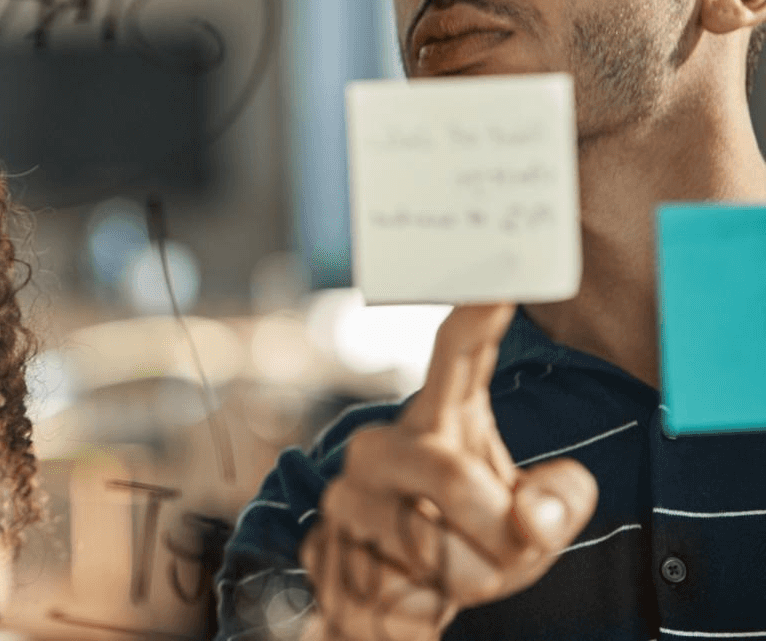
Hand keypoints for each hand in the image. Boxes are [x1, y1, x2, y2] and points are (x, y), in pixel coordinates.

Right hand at [299, 304, 598, 638]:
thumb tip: (538, 513)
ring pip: (432, 547)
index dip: (478, 315)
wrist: (387, 601)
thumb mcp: (533, 526)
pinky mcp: (326, 543)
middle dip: (500, 535)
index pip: (457, 354)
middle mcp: (384, 443)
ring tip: (453, 570)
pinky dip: (426, 604)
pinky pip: (400, 585)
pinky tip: (412, 589)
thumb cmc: (468, 544)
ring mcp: (349, 491)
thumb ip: (555, 506)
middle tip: (511, 551)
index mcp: (438, 418)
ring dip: (467, 579)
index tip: (499, 276)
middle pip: (452, 478)